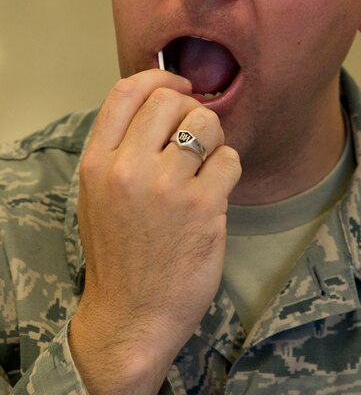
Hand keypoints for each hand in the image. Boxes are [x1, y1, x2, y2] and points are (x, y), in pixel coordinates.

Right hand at [69, 69, 240, 394]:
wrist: (131, 316)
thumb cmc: (118, 256)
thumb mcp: (97, 196)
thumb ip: (118, 149)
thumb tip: (159, 104)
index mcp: (97, 163)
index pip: (127, 91)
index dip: (160, 78)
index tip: (179, 86)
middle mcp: (128, 169)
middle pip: (172, 100)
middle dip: (191, 111)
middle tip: (195, 137)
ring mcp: (166, 188)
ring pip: (206, 124)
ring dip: (213, 140)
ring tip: (205, 167)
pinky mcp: (203, 208)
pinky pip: (230, 159)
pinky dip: (228, 170)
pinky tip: (216, 192)